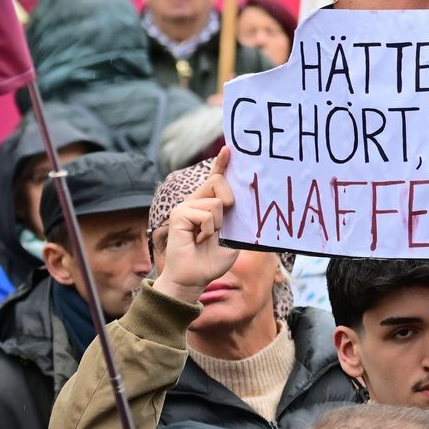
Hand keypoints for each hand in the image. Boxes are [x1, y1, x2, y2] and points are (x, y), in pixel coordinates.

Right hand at [152, 147, 238, 301]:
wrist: (193, 279)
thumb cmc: (212, 260)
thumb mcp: (233, 237)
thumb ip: (237, 220)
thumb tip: (250, 206)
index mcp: (209, 205)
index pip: (216, 179)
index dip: (222, 164)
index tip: (229, 149)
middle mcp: (196, 201)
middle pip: (219, 182)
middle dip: (230, 202)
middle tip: (222, 225)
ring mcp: (186, 206)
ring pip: (217, 201)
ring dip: (218, 225)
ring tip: (206, 238)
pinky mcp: (179, 214)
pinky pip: (206, 214)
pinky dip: (208, 230)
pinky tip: (198, 240)